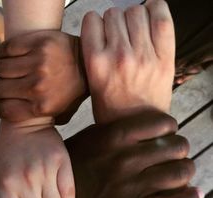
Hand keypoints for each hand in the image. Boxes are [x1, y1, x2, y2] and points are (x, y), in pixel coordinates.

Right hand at [0, 30, 87, 123]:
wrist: (87, 64)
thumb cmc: (73, 90)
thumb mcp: (62, 115)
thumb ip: (42, 122)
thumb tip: (22, 124)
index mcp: (42, 107)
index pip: (3, 109)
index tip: (2, 102)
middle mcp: (38, 86)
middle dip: (3, 88)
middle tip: (12, 84)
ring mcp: (38, 63)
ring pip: (0, 67)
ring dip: (5, 69)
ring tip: (16, 69)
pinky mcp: (38, 43)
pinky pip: (6, 48)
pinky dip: (7, 52)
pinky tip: (17, 56)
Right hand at [66, 109, 200, 197]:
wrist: (59, 186)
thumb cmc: (80, 155)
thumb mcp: (98, 132)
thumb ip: (126, 127)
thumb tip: (159, 126)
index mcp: (117, 136)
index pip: (164, 124)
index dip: (171, 126)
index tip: (168, 131)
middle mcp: (125, 159)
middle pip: (176, 147)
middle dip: (181, 147)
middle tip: (175, 150)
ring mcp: (127, 186)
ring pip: (178, 174)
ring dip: (187, 169)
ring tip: (181, 168)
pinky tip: (194, 193)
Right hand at [81, 0, 174, 122]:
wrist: (138, 127)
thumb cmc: (113, 110)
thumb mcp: (92, 84)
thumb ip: (94, 56)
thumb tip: (103, 31)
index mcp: (96, 63)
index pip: (91, 20)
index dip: (95, 24)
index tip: (99, 31)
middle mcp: (118, 55)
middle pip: (113, 14)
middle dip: (113, 22)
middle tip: (118, 35)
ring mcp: (143, 55)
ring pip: (135, 11)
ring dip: (133, 17)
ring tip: (134, 31)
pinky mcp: (164, 58)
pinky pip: (161, 19)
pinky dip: (156, 10)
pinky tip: (151, 16)